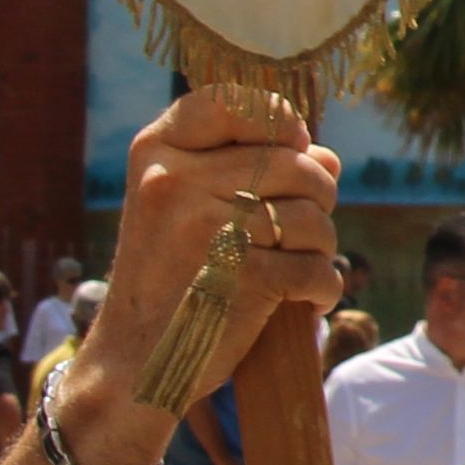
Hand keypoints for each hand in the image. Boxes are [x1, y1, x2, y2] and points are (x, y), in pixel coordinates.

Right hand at [78, 88, 339, 428]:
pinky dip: (322, 290)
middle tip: (296, 233)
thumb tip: (329, 159)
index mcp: (156, 153)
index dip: (279, 120)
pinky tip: (303, 303)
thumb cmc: (172, 279)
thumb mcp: (187, 209)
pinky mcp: (242, 278)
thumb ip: (251, 171)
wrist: (135, 363)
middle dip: (316, 197)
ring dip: (321, 248)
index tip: (290, 147)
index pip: (235, 101)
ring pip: (313, 215)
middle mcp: (176, 181)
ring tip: (294, 270)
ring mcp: (208, 228)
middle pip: (295, 163)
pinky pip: (317, 269)